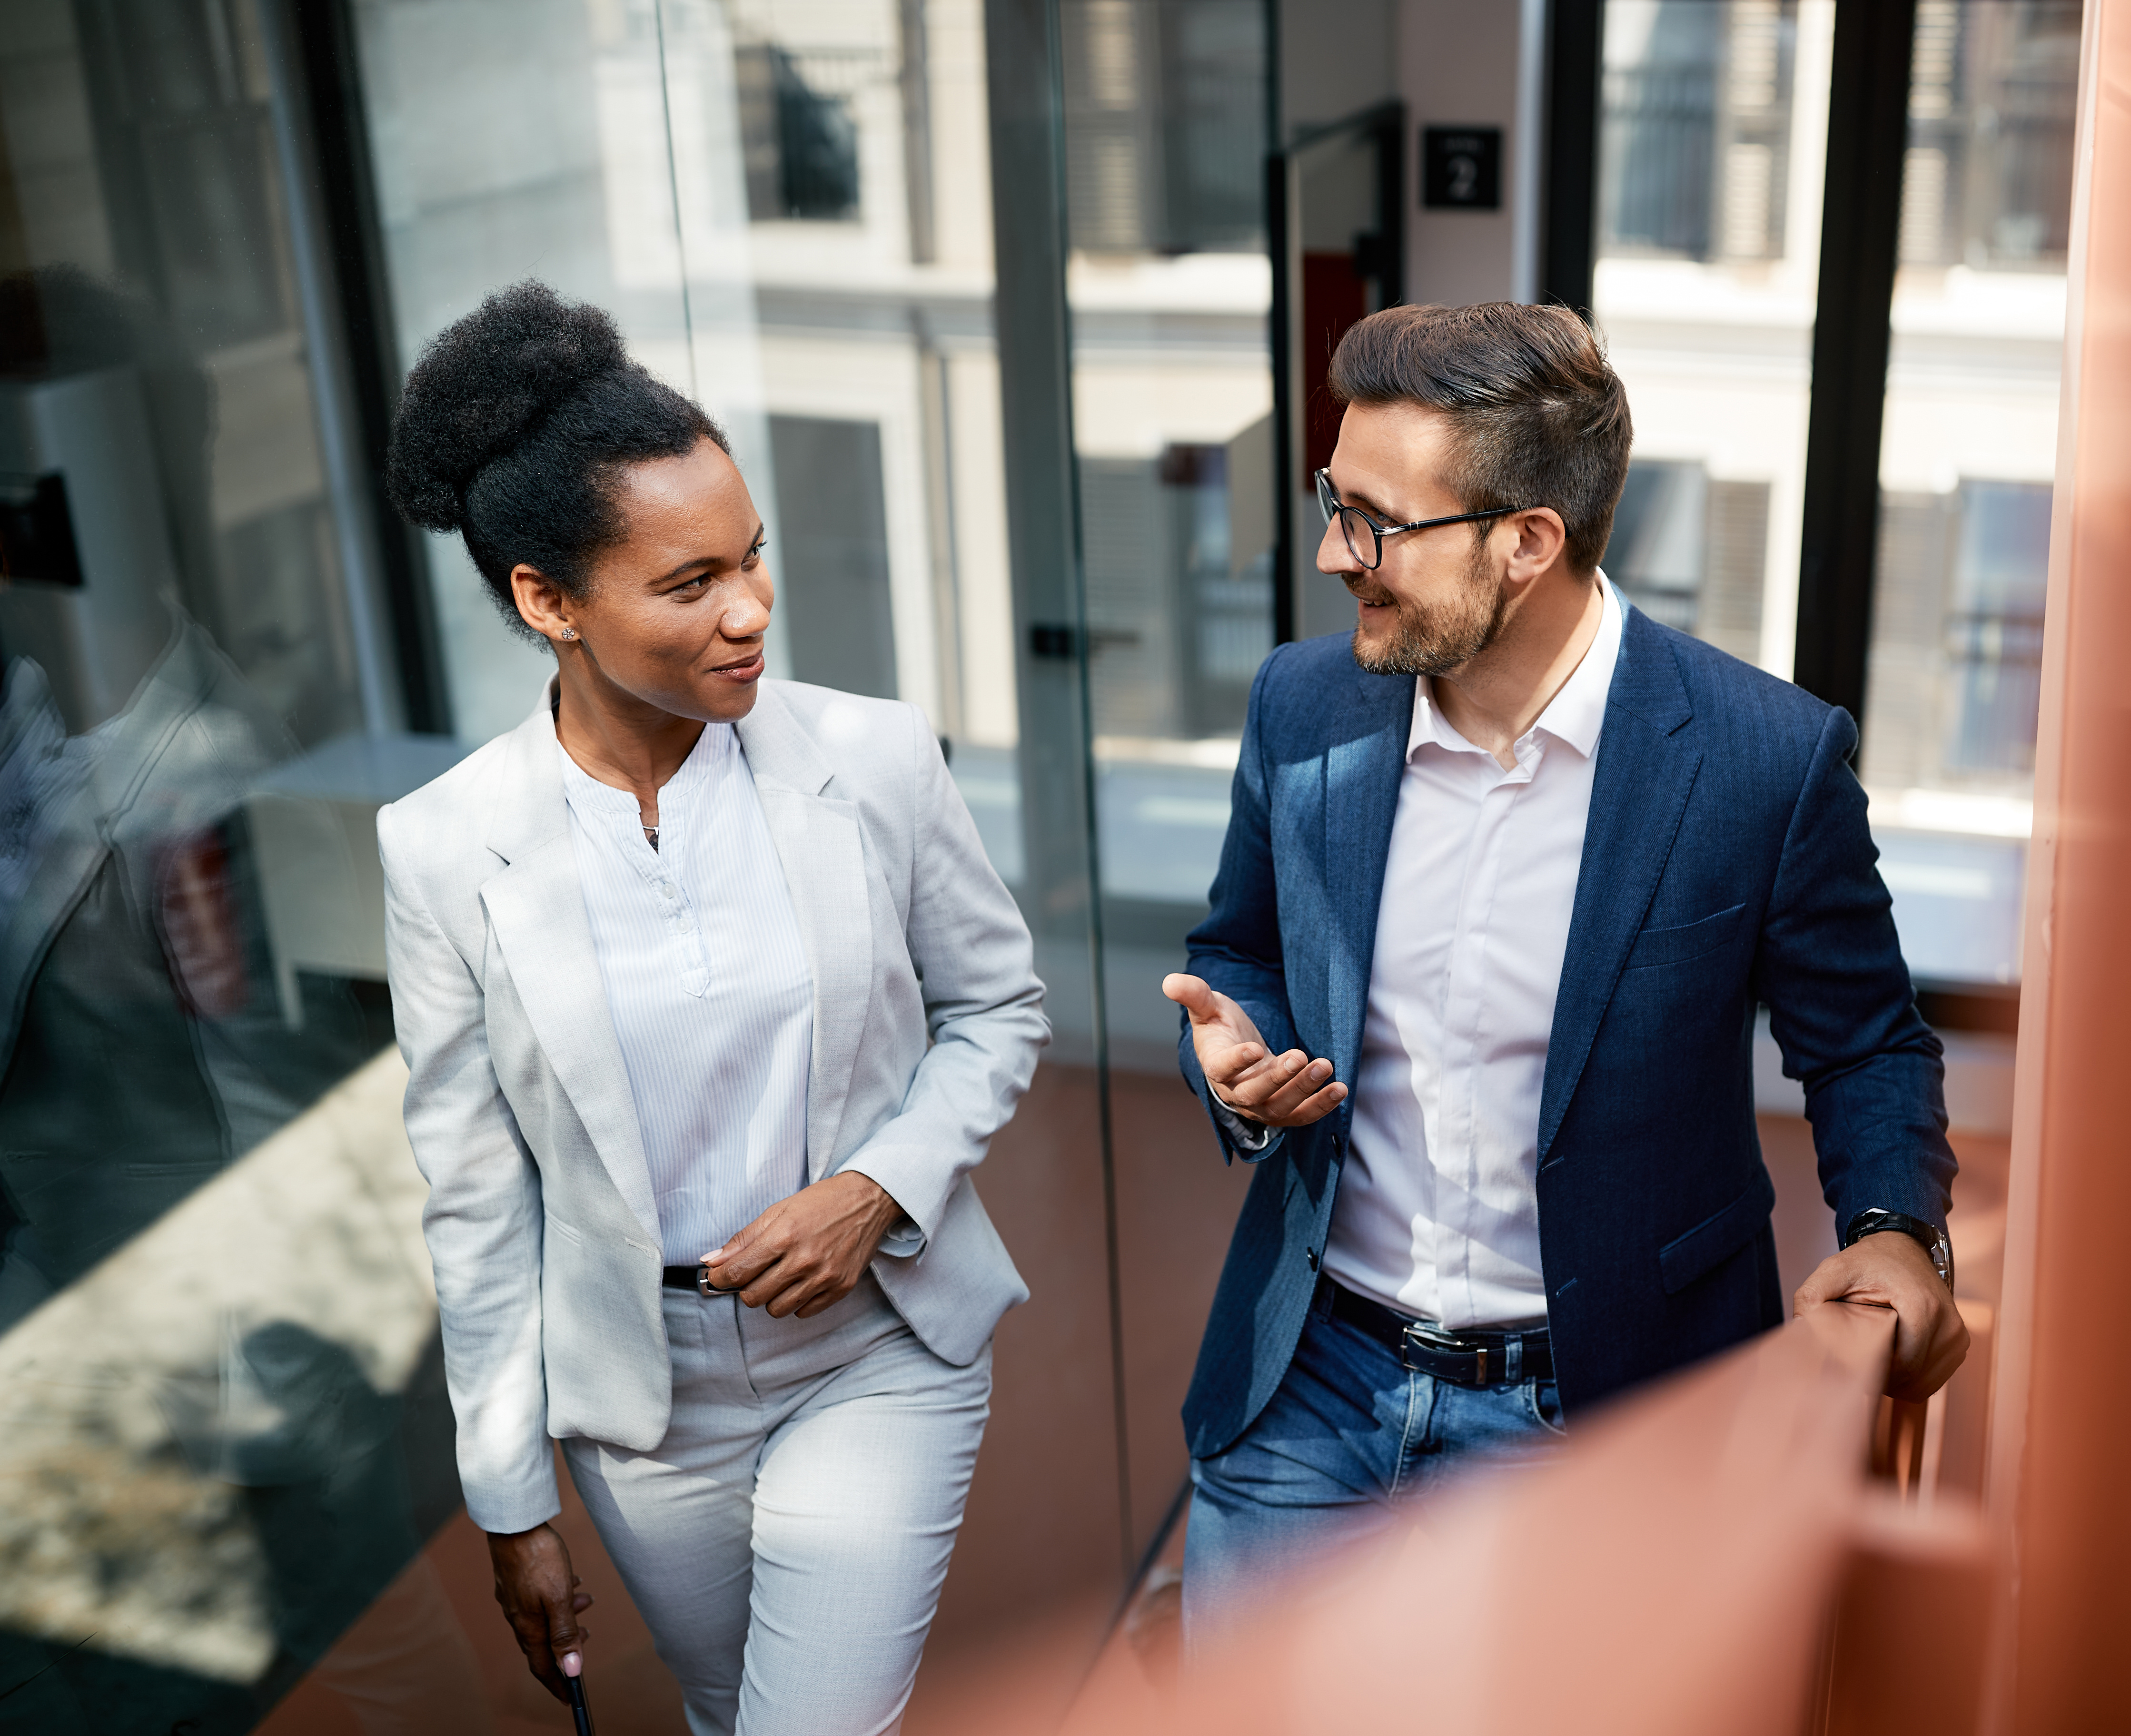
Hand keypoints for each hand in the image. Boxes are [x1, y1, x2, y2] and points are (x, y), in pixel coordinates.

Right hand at [487, 1522, 593, 1702]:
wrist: (515, 1523)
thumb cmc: (538, 1558)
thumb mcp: (559, 1597)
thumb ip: (565, 1633)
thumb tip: (572, 1670)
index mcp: (528, 1626)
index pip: (542, 1667)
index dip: (556, 1684)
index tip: (570, 1697)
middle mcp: (518, 1617)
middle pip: (543, 1643)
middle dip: (566, 1646)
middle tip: (587, 1638)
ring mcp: (514, 1598)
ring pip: (543, 1617)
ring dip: (566, 1616)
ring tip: (586, 1601)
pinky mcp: (516, 1581)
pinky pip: (539, 1599)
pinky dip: (557, 1598)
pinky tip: (571, 1583)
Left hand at [702, 1170, 903, 1317]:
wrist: (868, 1200)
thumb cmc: (821, 1202)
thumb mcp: (778, 1210)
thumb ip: (743, 1239)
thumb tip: (712, 1262)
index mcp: (783, 1236)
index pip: (737, 1273)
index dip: (720, 1279)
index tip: (719, 1277)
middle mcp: (803, 1260)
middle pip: (753, 1297)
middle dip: (746, 1287)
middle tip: (755, 1273)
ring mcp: (824, 1277)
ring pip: (777, 1310)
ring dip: (772, 1297)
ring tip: (781, 1276)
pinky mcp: (841, 1288)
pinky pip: (804, 1312)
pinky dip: (797, 1301)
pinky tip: (802, 1281)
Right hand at [1162, 973, 1346, 1129]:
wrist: (1239, 1053)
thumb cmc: (1222, 1029)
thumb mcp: (1208, 1008)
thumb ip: (1194, 995)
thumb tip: (1169, 981)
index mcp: (1215, 1067)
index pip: (1222, 1069)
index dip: (1237, 1061)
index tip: (1254, 1047)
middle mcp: (1235, 1093)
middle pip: (1254, 1094)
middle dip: (1278, 1078)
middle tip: (1300, 1056)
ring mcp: (1259, 1106)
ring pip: (1280, 1107)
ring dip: (1304, 1090)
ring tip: (1325, 1067)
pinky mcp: (1281, 1110)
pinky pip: (1300, 1116)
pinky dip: (1320, 1106)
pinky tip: (1339, 1089)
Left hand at [1794, 1230, 1969, 1401]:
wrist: (1902, 1247)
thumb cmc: (1869, 1261)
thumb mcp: (1834, 1270)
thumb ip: (1811, 1297)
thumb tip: (1799, 1329)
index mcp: (1922, 1307)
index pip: (1902, 1366)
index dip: (1872, 1372)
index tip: (1849, 1364)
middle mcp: (1949, 1323)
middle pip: (1914, 1378)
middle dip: (1883, 1379)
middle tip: (1857, 1363)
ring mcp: (1958, 1335)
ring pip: (1925, 1383)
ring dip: (1898, 1381)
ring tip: (1874, 1358)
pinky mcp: (1960, 1342)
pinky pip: (1935, 1377)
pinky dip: (1913, 1377)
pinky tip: (1892, 1359)